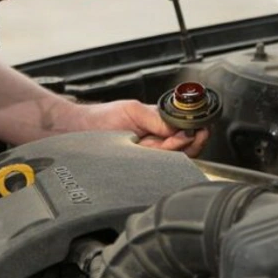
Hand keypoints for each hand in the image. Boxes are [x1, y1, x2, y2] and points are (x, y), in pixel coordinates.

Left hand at [70, 100, 209, 157]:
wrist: (79, 130)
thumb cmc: (102, 118)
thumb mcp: (133, 110)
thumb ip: (157, 117)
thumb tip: (179, 128)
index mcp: (158, 125)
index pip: (185, 132)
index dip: (194, 132)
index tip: (199, 130)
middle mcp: (156, 141)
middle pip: (185, 148)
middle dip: (188, 142)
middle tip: (184, 137)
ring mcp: (149, 155)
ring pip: (174, 158)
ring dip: (174, 149)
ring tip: (165, 141)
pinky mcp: (140, 166)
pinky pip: (158, 168)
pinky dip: (162, 159)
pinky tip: (159, 152)